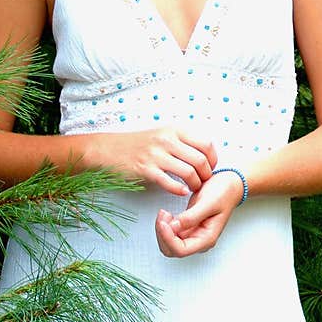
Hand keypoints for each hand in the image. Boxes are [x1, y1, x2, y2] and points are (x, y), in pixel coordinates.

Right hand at [87, 127, 216, 196]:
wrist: (109, 149)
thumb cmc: (138, 144)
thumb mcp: (161, 134)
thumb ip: (181, 141)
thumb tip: (204, 152)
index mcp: (174, 130)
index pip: (206, 144)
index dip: (213, 159)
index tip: (210, 167)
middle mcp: (167, 140)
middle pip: (200, 160)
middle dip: (206, 175)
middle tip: (204, 181)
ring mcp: (156, 155)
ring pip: (188, 172)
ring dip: (195, 184)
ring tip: (193, 188)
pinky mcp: (146, 170)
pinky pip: (170, 182)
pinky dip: (179, 189)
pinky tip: (181, 191)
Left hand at [155, 169, 245, 257]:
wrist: (229, 185)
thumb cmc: (224, 193)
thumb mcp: (208, 202)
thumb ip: (191, 217)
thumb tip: (174, 227)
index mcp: (206, 239)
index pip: (181, 250)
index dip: (168, 238)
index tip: (163, 222)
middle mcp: (199, 240)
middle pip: (171, 250)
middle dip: (163, 235)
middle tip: (163, 215)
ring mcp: (192, 234)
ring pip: (168, 243)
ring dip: (162, 230)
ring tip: (164, 213)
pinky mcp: (187, 227)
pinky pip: (170, 233)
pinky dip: (165, 225)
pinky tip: (166, 214)